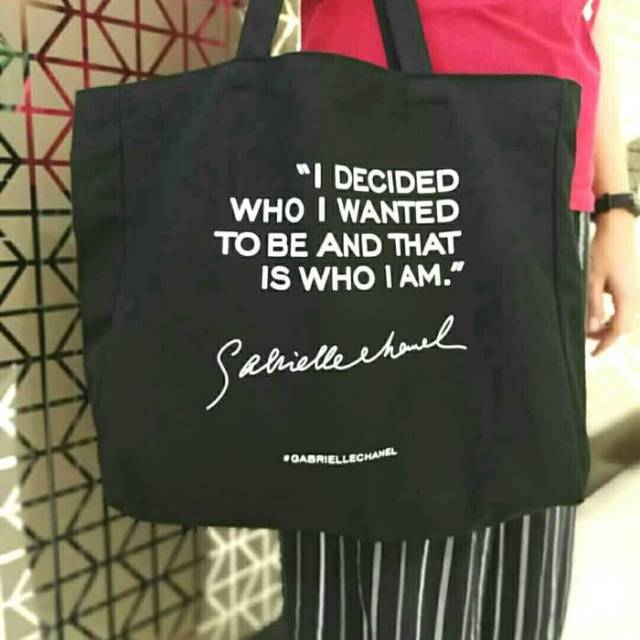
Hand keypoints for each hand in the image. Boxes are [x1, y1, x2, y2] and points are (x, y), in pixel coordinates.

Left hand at [586, 209, 639, 355]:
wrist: (617, 229)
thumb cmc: (602, 252)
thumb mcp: (591, 281)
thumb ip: (592, 306)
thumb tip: (593, 329)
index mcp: (628, 297)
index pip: (619, 330)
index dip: (606, 344)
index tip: (594, 353)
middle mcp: (637, 296)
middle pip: (624, 326)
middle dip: (607, 336)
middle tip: (589, 340)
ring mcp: (637, 290)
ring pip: (626, 318)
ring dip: (611, 326)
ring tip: (593, 329)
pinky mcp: (634, 285)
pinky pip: (627, 308)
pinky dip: (615, 316)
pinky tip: (602, 315)